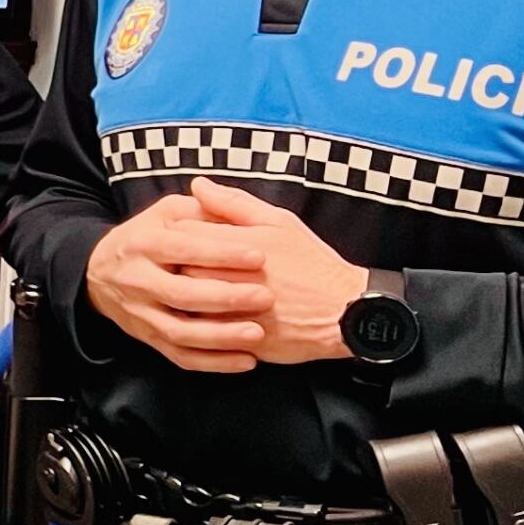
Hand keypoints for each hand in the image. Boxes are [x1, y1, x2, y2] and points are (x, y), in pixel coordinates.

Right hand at [82, 191, 275, 372]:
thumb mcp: (166, 213)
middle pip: (181, 295)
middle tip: (266, 297)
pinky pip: (181, 357)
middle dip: (226, 298)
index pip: (183, 249)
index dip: (221, 254)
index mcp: (143, 243)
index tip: (260, 257)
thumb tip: (222, 196)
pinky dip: (214, 363)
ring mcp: (140, 313)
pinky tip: (246, 360)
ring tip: (257, 334)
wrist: (99, 273)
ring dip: (220, 337)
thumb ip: (200, 208)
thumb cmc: (147, 237)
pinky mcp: (148, 338)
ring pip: (180, 333)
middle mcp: (136, 280)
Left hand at [186, 181, 367, 364]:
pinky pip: (201, 331)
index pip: (182, 232)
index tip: (187, 234)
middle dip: (177, 262)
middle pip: (178, 266)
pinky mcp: (237, 338)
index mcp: (237, 245)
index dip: (180, 231)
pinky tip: (204, 313)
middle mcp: (230, 278)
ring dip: (184, 293)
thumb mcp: (280, 223)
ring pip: (185, 301)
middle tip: (187, 261)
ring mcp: (232, 312)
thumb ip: (234, 203)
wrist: (346, 312)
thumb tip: (197, 185)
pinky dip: (198, 321)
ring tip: (195, 287)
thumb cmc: (312, 263)